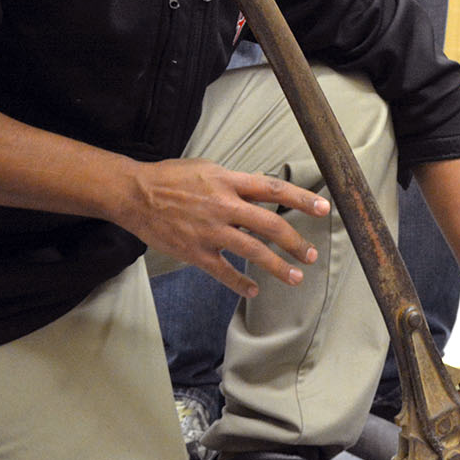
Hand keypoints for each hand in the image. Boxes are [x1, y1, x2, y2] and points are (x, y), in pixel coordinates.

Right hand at [115, 160, 328, 296]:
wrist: (134, 194)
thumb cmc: (171, 178)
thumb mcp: (208, 169)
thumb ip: (235, 182)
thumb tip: (260, 192)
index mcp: (229, 181)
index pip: (274, 189)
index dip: (302, 199)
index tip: (324, 208)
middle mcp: (224, 206)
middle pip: (270, 224)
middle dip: (295, 242)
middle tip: (310, 254)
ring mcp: (210, 231)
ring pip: (253, 251)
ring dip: (277, 267)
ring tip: (295, 278)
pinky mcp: (196, 252)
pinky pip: (224, 272)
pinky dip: (241, 283)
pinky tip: (253, 291)